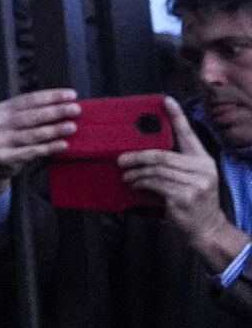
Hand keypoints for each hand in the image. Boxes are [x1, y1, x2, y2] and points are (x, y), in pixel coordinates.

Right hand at [0, 89, 80, 198]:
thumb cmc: (8, 140)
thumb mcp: (12, 123)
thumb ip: (30, 114)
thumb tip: (64, 106)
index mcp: (1, 110)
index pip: (30, 99)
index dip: (52, 96)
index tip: (72, 95)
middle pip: (32, 115)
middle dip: (56, 111)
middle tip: (76, 109)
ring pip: (33, 134)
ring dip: (55, 130)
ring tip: (72, 127)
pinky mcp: (3, 157)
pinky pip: (31, 151)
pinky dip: (49, 148)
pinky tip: (63, 145)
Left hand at [124, 101, 249, 274]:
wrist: (206, 226)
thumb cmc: (193, 200)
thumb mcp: (191, 178)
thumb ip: (175, 164)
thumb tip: (143, 152)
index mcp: (203, 159)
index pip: (189, 134)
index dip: (176, 116)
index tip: (165, 100)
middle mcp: (202, 168)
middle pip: (162, 154)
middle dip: (137, 156)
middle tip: (121, 159)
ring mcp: (195, 183)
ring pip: (155, 170)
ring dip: (135, 172)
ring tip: (126, 174)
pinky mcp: (184, 196)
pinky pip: (155, 184)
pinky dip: (140, 183)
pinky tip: (133, 184)